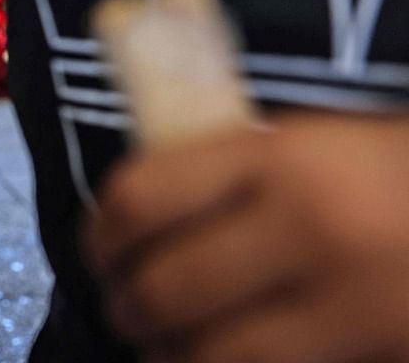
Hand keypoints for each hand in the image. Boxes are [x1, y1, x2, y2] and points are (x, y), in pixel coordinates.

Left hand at [83, 111, 408, 362]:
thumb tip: (146, 208)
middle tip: (124, 310)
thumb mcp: (327, 137)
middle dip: (127, 307)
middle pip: (166, 286)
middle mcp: (309, 230)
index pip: (141, 196)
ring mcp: (352, 306)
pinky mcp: (381, 355)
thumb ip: (242, 167)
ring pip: (213, 357)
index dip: (99, 233)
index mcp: (284, 157)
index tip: (98, 249)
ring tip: (163, 351)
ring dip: (170, 358)